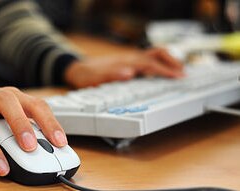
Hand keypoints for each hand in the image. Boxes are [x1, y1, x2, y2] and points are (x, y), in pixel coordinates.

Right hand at [0, 86, 66, 176]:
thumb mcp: (10, 117)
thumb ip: (27, 129)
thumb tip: (48, 150)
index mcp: (12, 95)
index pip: (35, 104)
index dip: (49, 122)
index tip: (59, 142)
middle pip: (7, 102)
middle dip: (20, 124)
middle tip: (30, 147)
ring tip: (4, 169)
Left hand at [64, 48, 183, 87]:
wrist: (77, 70)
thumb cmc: (87, 75)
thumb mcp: (95, 78)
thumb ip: (112, 74)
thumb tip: (130, 73)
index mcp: (126, 62)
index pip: (151, 64)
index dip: (166, 70)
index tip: (179, 77)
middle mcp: (129, 59)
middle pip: (156, 54)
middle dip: (172, 61)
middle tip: (184, 73)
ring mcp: (129, 60)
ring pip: (153, 56)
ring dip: (167, 61)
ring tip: (178, 72)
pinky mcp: (127, 64)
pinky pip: (147, 61)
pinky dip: (158, 64)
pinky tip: (160, 72)